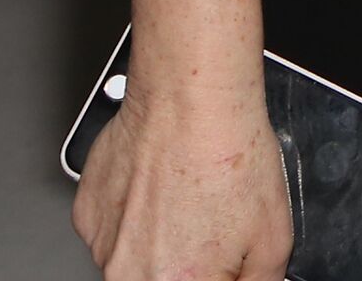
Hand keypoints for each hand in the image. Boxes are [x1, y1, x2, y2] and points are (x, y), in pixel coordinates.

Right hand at [71, 79, 292, 280]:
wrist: (188, 99)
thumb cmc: (227, 155)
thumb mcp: (274, 237)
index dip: (220, 273)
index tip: (225, 260)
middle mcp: (131, 275)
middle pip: (165, 280)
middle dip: (190, 264)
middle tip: (208, 227)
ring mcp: (102, 247)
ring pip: (135, 260)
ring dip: (159, 242)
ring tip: (184, 201)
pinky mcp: (86, 216)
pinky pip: (114, 231)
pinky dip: (133, 218)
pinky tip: (158, 189)